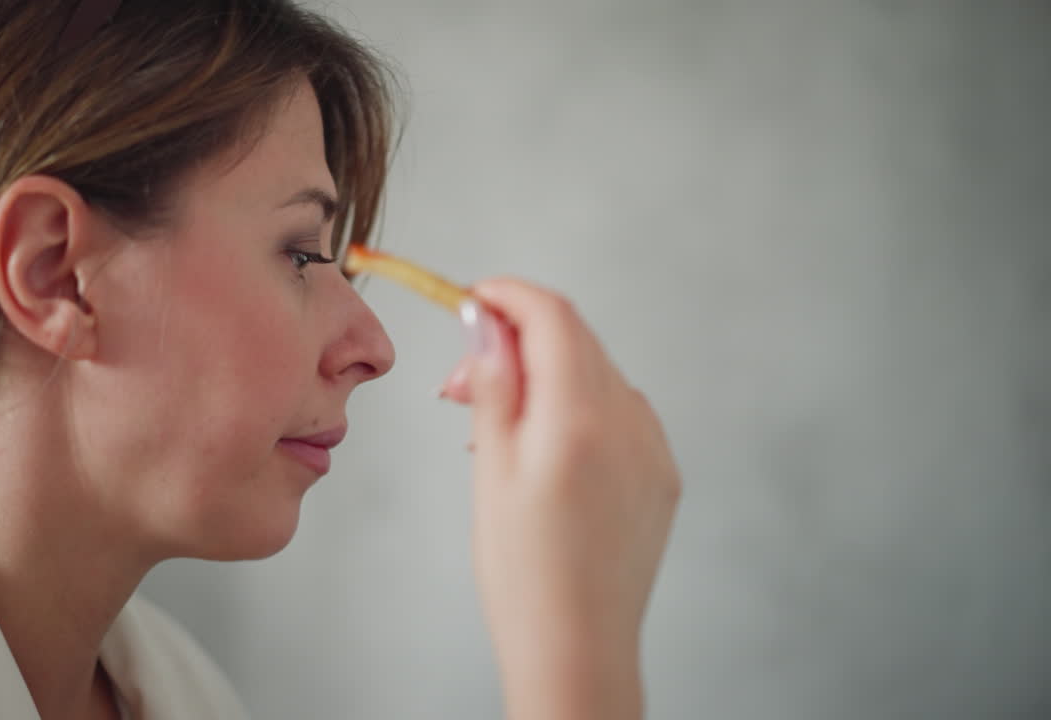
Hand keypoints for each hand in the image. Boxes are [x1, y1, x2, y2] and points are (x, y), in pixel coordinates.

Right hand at [441, 277, 680, 719]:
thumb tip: (486, 322)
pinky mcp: (662, 474)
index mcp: (581, 414)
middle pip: (575, 339)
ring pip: (596, 374)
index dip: (509, 296)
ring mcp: (654, 447)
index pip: (552, 315)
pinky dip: (577, 408)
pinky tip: (544, 450)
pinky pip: (620, 413)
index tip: (473, 300)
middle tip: (461, 384)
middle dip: (516, 340)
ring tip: (495, 426)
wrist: (578, 649)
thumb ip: (494, 384)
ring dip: (546, 375)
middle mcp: (630, 420)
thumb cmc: (523, 572)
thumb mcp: (492, 468)